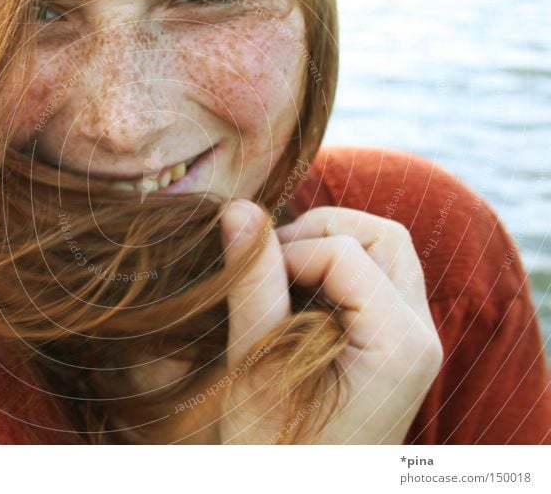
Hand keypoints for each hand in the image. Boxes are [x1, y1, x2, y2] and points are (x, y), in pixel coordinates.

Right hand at [217, 199, 442, 443]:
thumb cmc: (274, 451)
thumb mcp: (255, 367)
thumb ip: (251, 285)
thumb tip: (238, 210)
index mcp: (398, 344)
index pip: (345, 252)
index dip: (287, 253)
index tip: (248, 285)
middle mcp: (421, 336)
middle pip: (383, 236)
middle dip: (320, 233)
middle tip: (270, 265)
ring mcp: (415, 340)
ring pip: (385, 250)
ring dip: (330, 248)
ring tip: (282, 279)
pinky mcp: (398, 344)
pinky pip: (377, 279)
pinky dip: (336, 271)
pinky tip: (298, 298)